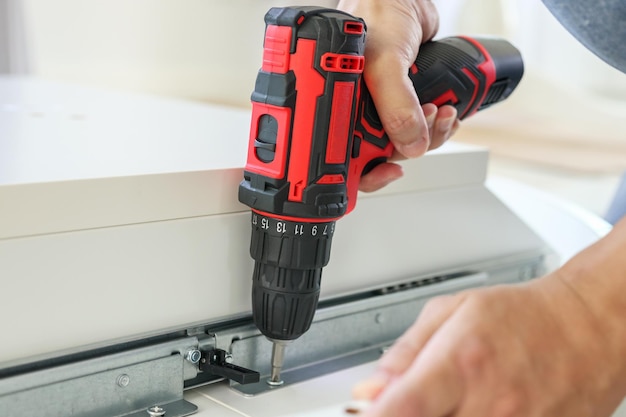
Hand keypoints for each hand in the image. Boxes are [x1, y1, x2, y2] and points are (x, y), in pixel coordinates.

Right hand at [337, 0, 459, 191]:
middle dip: (409, 147)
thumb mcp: (383, 63)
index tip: (388, 170)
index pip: (346, 156)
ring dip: (430, 135)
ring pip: (406, 142)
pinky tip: (445, 112)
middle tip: (421, 130)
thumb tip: (409, 143)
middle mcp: (357, 110)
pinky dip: (438, 125)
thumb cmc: (375, 14)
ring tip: (439, 113)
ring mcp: (382, 107)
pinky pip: (421, 127)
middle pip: (382, 154)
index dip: (367, 171)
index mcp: (338, 106)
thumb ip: (395, 105)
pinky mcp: (404, 101)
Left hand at [353, 272, 625, 416]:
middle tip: (412, 400)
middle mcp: (488, 404)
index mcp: (461, 364)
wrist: (585, 329)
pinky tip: (474, 407)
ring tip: (452, 398)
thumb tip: (371, 389)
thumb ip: (406, 352)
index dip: (374, 416)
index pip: (402, 409)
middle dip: (407, 415)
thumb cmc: (523, 316)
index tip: (363, 414)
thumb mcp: (453, 311)